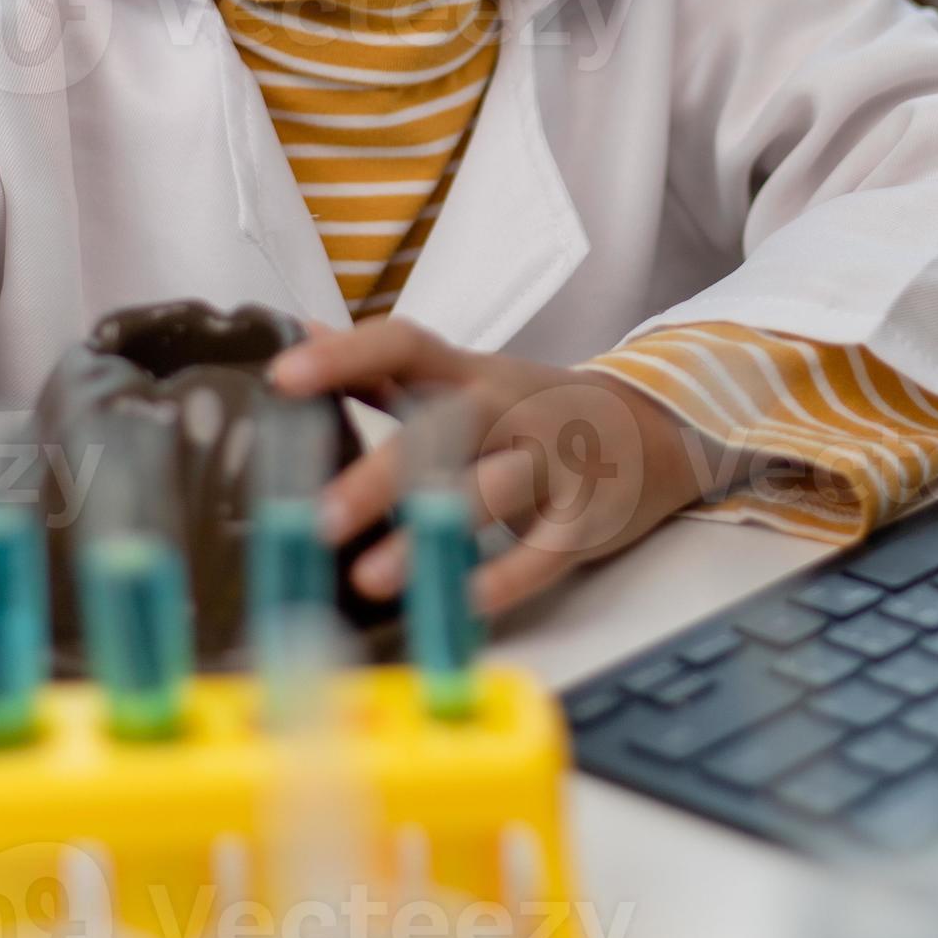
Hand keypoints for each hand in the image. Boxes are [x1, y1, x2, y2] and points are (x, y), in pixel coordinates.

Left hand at [268, 319, 703, 615]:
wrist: (655, 431)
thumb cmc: (535, 411)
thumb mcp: (467, 380)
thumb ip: (384, 366)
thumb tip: (298, 332)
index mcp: (473, 374)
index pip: (407, 346)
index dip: (346, 355)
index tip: (282, 376)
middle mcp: (513, 408)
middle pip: (448, 427)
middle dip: (384, 472)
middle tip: (318, 517)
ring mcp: (557, 461)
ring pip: (494, 490)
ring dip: (431, 534)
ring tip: (371, 579)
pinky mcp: (587, 518)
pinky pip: (545, 552)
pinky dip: (502, 581)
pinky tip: (456, 605)